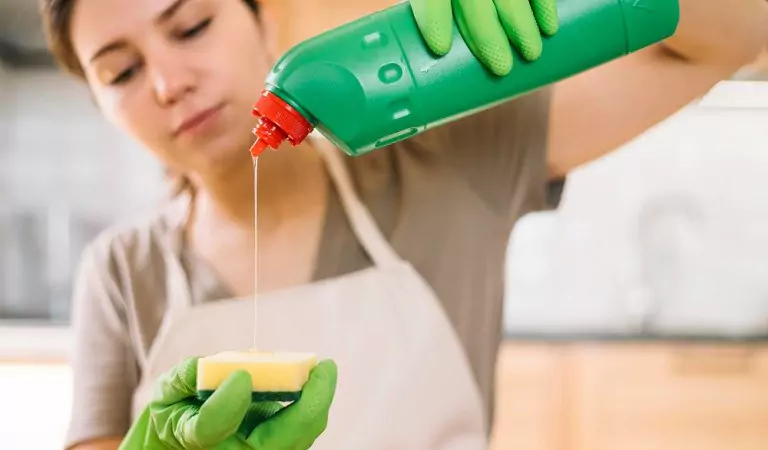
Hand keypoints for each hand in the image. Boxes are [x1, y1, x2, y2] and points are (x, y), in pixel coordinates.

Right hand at [119, 357, 336, 449]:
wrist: (179, 443)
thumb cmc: (174, 416)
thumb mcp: (166, 396)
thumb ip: (186, 379)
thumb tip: (218, 367)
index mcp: (196, 444)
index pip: (210, 428)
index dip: (225, 404)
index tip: (240, 375)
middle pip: (278, 442)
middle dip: (308, 406)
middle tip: (324, 368)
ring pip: (297, 439)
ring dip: (315, 404)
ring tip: (323, 372)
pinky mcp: (273, 446)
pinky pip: (300, 433)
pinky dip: (310, 406)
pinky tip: (315, 380)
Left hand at [410, 0, 558, 75]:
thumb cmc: (459, 1)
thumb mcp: (445, 4)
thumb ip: (444, 24)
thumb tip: (439, 79)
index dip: (434, 19)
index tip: (440, 48)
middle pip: (475, 1)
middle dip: (487, 34)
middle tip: (501, 68)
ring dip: (522, 26)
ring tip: (531, 55)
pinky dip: (545, 6)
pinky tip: (550, 29)